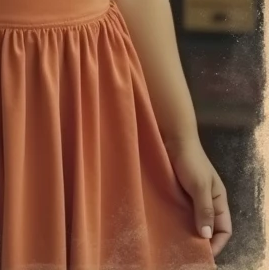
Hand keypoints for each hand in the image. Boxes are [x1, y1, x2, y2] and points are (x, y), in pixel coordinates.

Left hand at [167, 135, 231, 257]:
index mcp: (218, 199)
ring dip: (187, 231)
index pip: (224, 229)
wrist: (172, 138)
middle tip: (188, 251)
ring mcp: (191, 197)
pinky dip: (177, 220)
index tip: (204, 253)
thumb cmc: (190, 161)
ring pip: (193, 221)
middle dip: (202, 240)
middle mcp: (207, 200)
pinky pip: (180, 212)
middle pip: (209, 227)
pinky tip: (168, 226)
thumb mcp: (200, 186)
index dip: (218, 242)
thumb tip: (206, 236)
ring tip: (177, 242)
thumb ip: (205, 209)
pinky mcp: (178, 192)